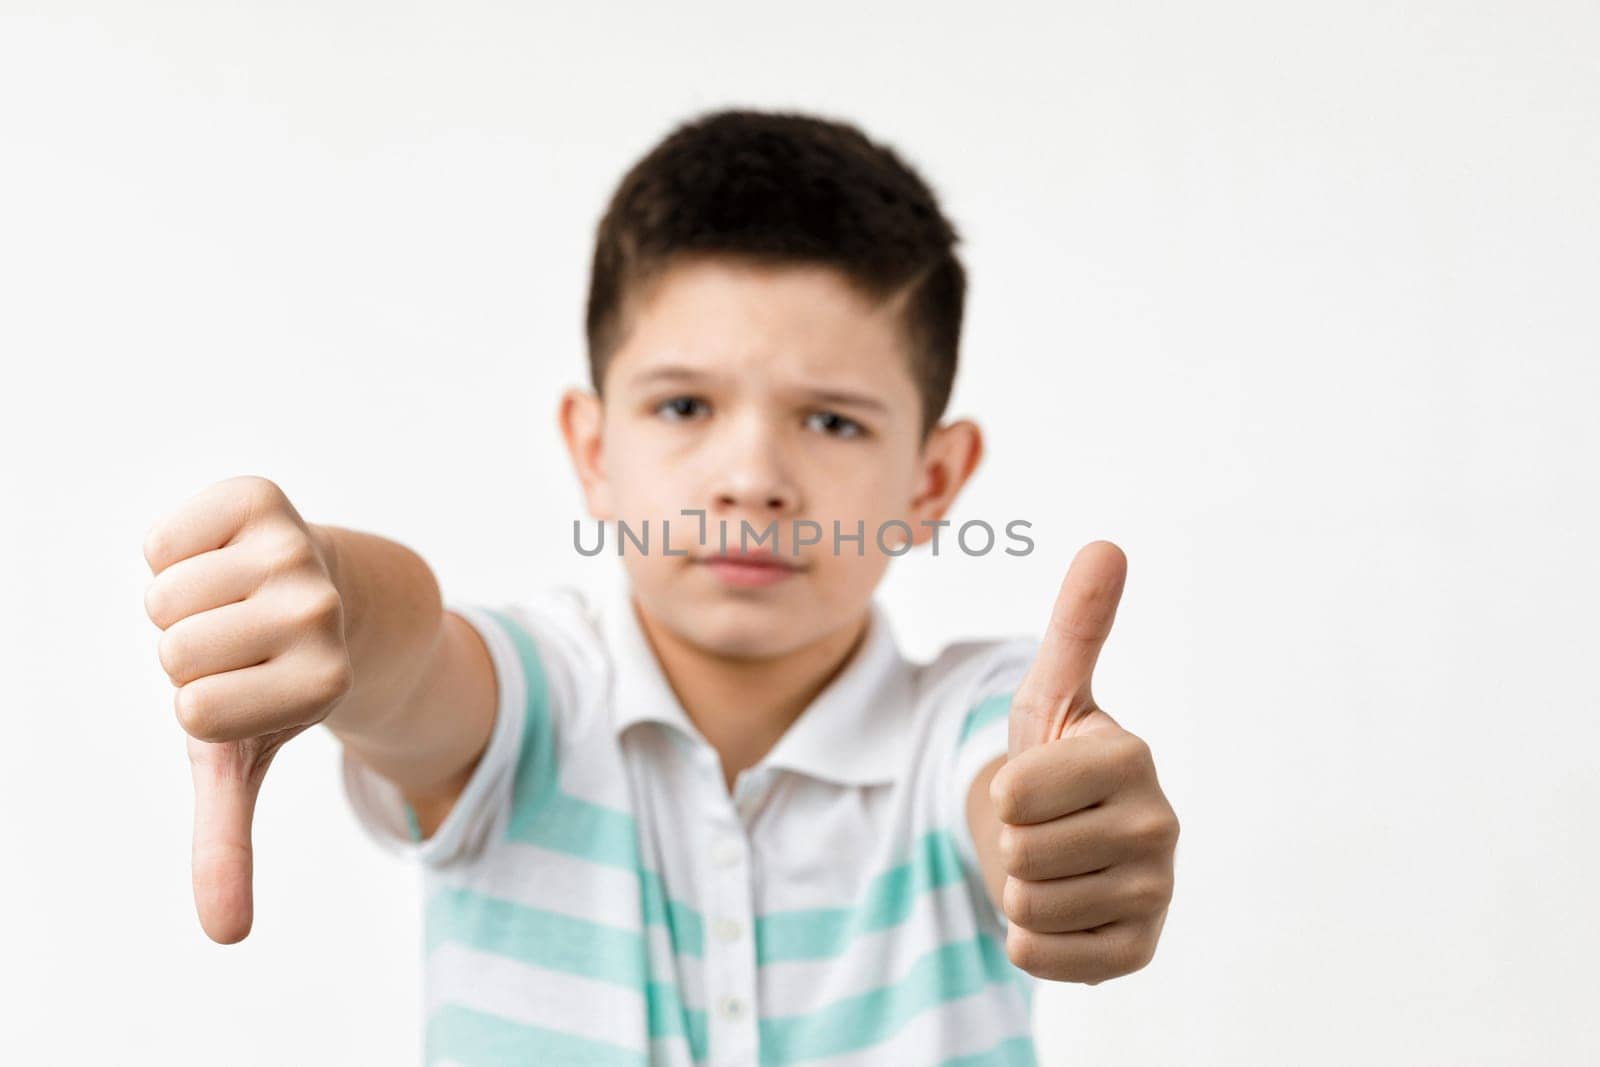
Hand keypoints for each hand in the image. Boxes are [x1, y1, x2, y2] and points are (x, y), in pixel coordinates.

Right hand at [143, 475, 352, 942]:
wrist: (342, 593)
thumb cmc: (273, 682)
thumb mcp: (247, 758)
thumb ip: (231, 842)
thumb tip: (226, 936)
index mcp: (321, 682)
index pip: (196, 709)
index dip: (202, 704)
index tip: (250, 689)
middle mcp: (319, 613)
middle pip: (176, 651)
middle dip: (189, 652)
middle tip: (244, 641)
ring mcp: (297, 551)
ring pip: (163, 595)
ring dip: (182, 603)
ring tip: (238, 601)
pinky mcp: (264, 499)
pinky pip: (162, 537)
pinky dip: (173, 550)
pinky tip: (228, 555)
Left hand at [989, 540, 1178, 982]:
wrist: (1065, 844)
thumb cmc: (1054, 762)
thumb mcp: (1051, 694)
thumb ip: (1077, 625)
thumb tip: (1106, 545)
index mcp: (1131, 758)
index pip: (1014, 792)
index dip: (1005, 790)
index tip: (1040, 783)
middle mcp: (1158, 827)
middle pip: (1019, 850)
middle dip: (1012, 842)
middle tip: (1046, 828)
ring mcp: (1155, 895)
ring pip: (1025, 906)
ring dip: (1020, 890)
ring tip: (1054, 866)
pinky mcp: (1138, 951)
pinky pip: (1040, 956)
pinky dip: (1031, 941)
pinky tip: (1064, 911)